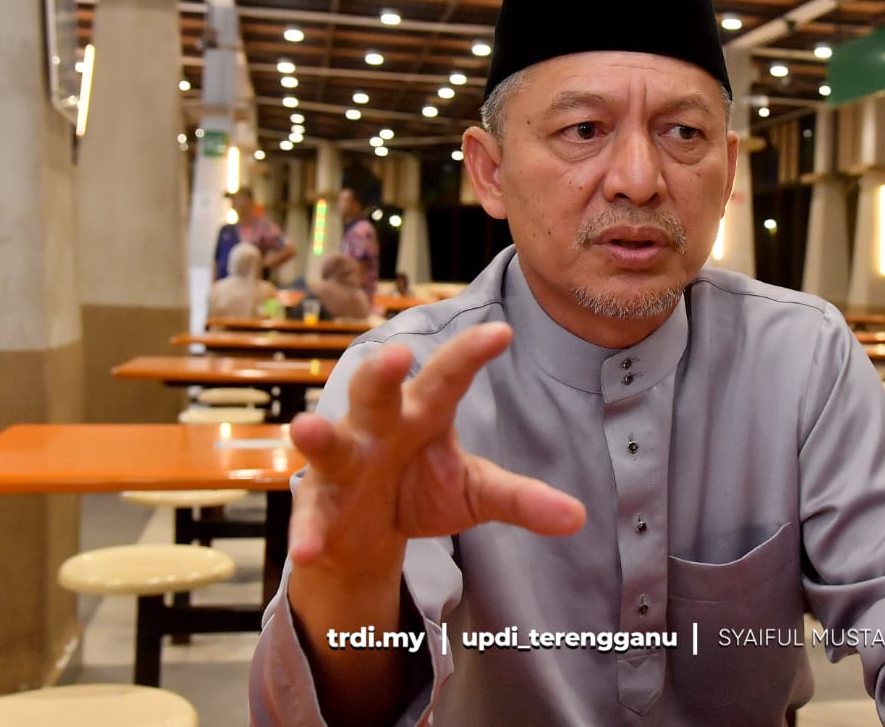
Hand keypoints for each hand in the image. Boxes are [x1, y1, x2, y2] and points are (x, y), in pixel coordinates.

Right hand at [287, 322, 586, 579]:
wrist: (366, 530)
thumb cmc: (422, 487)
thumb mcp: (476, 491)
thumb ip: (522, 499)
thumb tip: (578, 516)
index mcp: (424, 412)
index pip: (449, 376)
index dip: (471, 353)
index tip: (502, 332)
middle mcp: (379, 426)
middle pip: (378, 392)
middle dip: (382, 373)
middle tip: (396, 352)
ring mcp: (345, 463)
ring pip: (331, 442)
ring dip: (320, 436)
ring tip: (307, 426)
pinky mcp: (319, 504)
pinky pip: (310, 516)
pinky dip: (308, 533)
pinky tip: (305, 552)